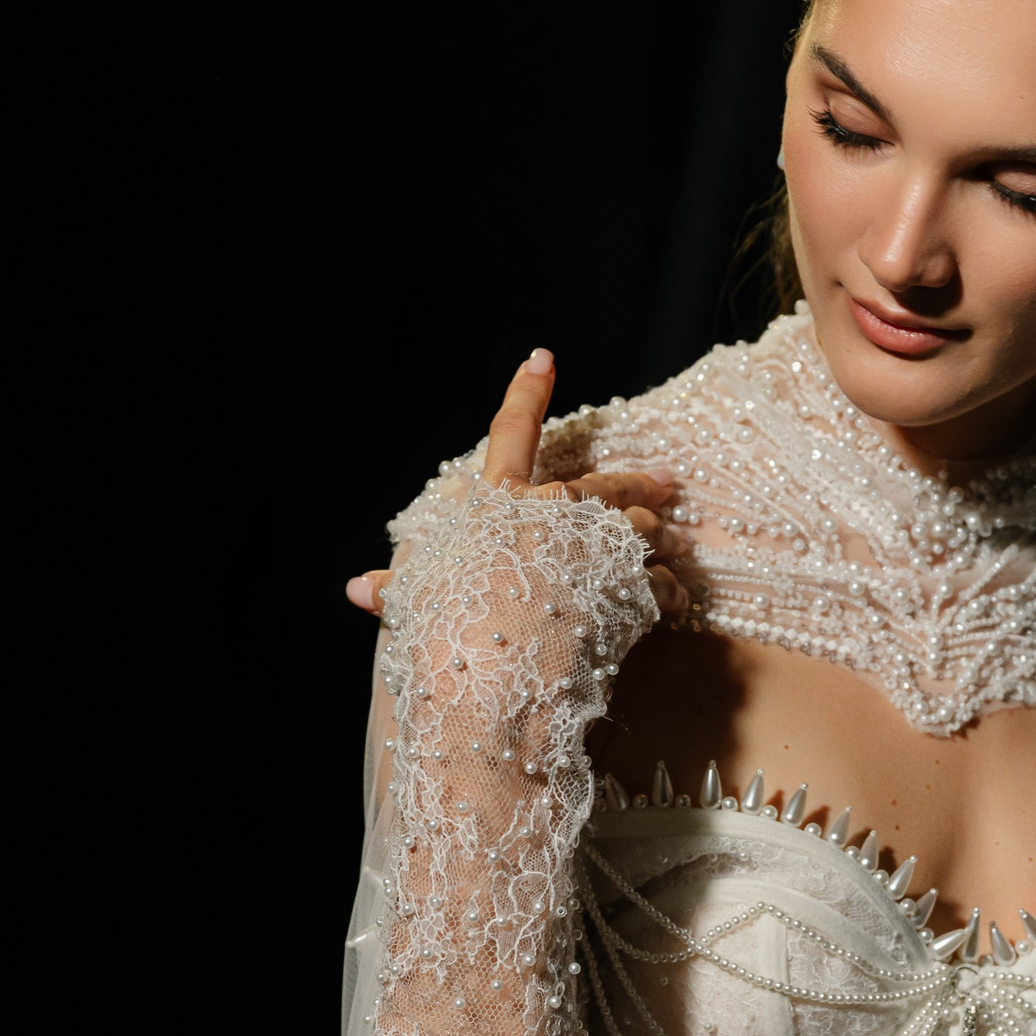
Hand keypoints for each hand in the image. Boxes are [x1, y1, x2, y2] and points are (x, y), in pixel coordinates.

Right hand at [344, 345, 687, 621]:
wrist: (495, 676)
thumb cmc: (446, 631)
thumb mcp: (415, 600)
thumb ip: (395, 587)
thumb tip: (358, 589)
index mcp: (500, 501)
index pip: (511, 432)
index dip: (526, 391)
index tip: (543, 359)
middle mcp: (554, 510)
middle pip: (604, 482)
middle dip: (636, 479)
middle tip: (664, 482)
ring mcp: (599, 545)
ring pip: (643, 525)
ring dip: (661, 534)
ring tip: (678, 542)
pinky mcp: (633, 584)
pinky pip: (663, 581)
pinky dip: (671, 589)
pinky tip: (674, 600)